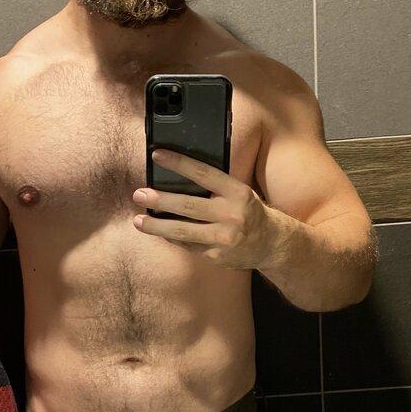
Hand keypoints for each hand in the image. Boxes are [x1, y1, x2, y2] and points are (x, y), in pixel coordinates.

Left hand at [133, 149, 281, 269]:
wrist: (271, 244)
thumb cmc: (249, 212)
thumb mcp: (239, 193)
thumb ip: (215, 187)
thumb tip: (177, 177)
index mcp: (238, 192)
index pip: (204, 173)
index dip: (179, 163)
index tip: (157, 156)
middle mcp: (232, 215)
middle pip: (189, 205)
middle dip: (161, 200)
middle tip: (138, 194)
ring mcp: (224, 238)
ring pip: (183, 231)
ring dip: (157, 226)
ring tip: (139, 221)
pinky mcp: (217, 255)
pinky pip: (188, 245)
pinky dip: (171, 238)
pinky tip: (158, 232)